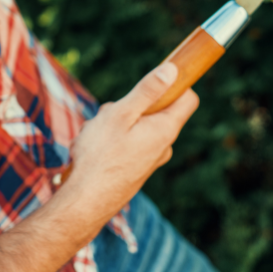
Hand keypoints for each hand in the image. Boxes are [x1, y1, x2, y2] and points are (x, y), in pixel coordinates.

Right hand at [58, 62, 198, 228]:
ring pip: (139, 126)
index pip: (188, 98)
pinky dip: (114, 140)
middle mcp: (163, 146)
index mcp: (165, 129)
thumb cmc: (99, 155)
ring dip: (118, 122)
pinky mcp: (137, 169)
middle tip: (111, 114)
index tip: (154, 79)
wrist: (85, 201)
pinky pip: (130, 143)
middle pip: (158, 110)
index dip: (176, 84)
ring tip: (96, 135)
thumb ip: (148, 91)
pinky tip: (94, 149)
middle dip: (134, 105)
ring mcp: (150, 160)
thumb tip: (173, 70)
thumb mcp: (121, 114)